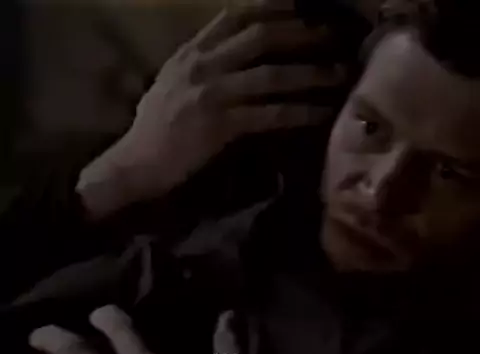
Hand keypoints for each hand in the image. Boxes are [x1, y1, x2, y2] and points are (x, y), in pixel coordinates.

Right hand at [78, 5, 341, 218]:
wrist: (134, 166)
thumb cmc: (151, 132)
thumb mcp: (169, 87)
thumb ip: (196, 68)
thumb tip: (226, 61)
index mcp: (190, 53)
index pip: (235, 15)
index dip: (273, 6)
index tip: (303, 4)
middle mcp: (202, 65)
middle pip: (261, 36)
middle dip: (303, 32)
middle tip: (335, 34)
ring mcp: (212, 94)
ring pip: (272, 74)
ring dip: (312, 72)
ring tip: (342, 73)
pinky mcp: (221, 125)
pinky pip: (270, 114)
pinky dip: (300, 112)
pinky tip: (322, 113)